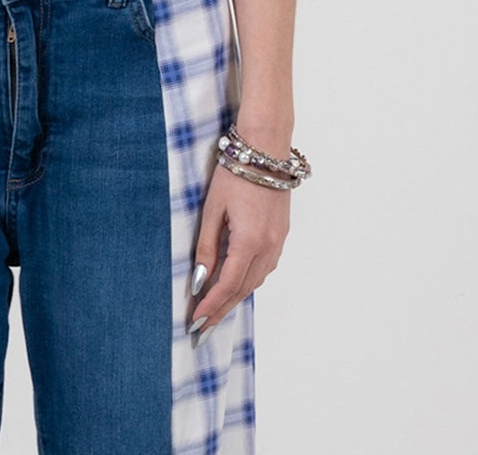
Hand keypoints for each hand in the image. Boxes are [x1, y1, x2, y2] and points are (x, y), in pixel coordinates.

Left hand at [188, 165, 289, 337]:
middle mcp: (268, 246)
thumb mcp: (213, 208)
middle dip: (222, 310)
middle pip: (243, 289)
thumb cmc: (236, 173)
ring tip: (216, 311)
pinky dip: (249, 280)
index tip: (196, 323)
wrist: (267, 148)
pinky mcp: (281, 234)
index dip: (211, 306)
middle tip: (203, 329)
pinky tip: (236, 284)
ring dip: (236, 297)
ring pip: (256, 280)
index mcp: (249, 241)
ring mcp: (278, 241)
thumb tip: (199, 278)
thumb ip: (207, 246)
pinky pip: (265, 267)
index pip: (227, 285)